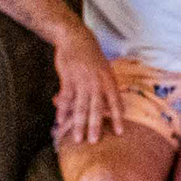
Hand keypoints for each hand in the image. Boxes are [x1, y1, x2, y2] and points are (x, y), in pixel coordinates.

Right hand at [50, 26, 123, 144]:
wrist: (76, 39)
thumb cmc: (93, 58)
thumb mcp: (105, 71)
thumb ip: (106, 89)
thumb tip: (107, 109)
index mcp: (109, 81)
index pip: (115, 102)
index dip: (117, 118)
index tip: (119, 133)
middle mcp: (97, 82)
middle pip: (96, 108)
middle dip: (95, 126)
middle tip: (94, 142)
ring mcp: (81, 81)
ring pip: (79, 106)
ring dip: (77, 124)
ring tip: (77, 138)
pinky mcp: (68, 78)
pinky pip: (65, 99)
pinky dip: (62, 111)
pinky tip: (60, 122)